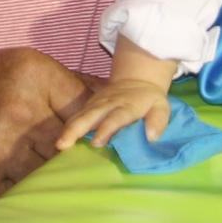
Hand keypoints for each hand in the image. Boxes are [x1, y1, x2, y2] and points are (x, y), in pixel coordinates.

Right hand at [0, 45, 91, 209]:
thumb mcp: (21, 65)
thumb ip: (67, 86)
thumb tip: (108, 98)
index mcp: (34, 77)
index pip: (86, 111)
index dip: (97, 129)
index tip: (104, 142)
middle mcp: (19, 112)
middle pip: (70, 148)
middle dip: (80, 159)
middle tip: (93, 171)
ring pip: (47, 177)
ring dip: (56, 183)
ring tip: (67, 187)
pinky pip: (18, 198)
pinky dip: (28, 198)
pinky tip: (35, 196)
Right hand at [55, 78, 171, 150]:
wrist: (137, 78)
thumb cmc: (150, 99)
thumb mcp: (162, 107)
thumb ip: (158, 121)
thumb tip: (151, 137)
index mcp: (127, 106)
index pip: (116, 118)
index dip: (106, 129)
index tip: (96, 142)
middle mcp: (108, 103)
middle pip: (91, 115)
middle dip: (77, 128)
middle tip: (64, 144)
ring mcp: (96, 103)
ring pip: (80, 115)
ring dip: (69, 129)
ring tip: (59, 144)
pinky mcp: (89, 105)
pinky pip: (77, 116)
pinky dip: (68, 127)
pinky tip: (61, 140)